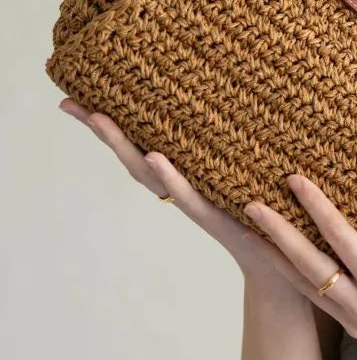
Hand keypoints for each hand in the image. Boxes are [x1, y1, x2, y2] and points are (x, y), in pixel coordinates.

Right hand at [56, 97, 305, 302]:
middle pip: (133, 155)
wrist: (283, 266)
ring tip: (98, 118)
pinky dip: (170, 177)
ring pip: (151, 173)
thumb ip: (235, 143)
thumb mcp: (246, 172)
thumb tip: (241, 93)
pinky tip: (154, 156)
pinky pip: (189, 194)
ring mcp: (196, 201)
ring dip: (123, 146)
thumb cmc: (266, 216)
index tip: (79, 96)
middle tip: (70, 103)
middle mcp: (183, 187)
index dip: (112, 124)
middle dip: (102, 130)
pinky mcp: (217, 214)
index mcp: (186, 174)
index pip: (141, 144)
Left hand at [242, 174, 356, 359]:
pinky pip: (316, 298)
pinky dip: (294, 275)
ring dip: (276, 258)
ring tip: (249, 231)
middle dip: (278, 235)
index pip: (341, 239)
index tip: (294, 180)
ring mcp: (355, 324)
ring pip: (305, 288)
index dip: (316, 207)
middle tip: (252, 206)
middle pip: (310, 267)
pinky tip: (277, 256)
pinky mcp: (354, 329)